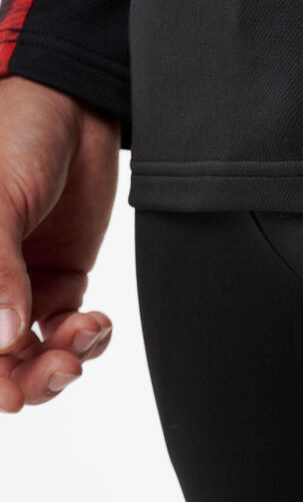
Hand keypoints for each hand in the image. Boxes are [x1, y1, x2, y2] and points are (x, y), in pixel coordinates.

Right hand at [0, 74, 118, 412]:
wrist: (73, 107)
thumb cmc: (17, 136)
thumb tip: (4, 339)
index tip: (10, 394)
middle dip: (27, 378)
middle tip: (60, 371)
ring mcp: (17, 286)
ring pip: (32, 355)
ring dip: (60, 362)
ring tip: (81, 342)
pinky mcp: (59, 281)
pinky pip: (68, 331)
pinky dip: (86, 339)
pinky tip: (96, 323)